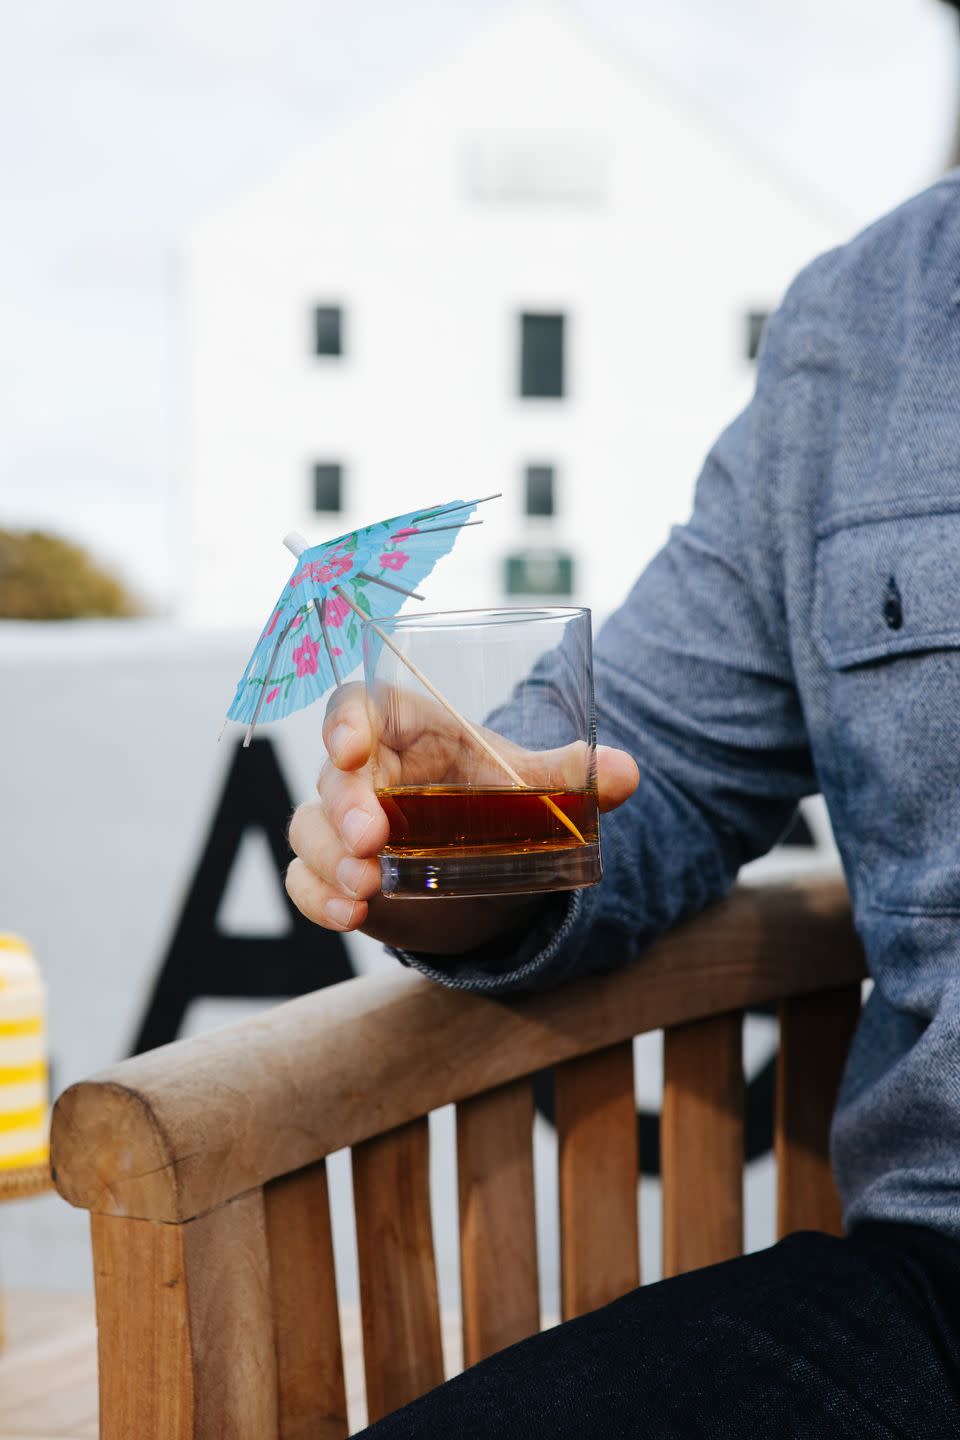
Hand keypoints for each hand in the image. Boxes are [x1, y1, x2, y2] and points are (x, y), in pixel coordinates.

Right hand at [286, 683, 639, 954]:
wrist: (486, 860)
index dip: (346, 720)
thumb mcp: (536, 787)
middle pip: (334, 775)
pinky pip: (304, 879)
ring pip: (309, 828)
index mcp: (406, 729)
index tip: (352, 746)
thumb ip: (576, 778)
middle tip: (374, 841)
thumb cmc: (498, 800)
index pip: (360, 705)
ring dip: (328, 858)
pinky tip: (348, 915)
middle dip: (345, 807)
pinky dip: (317, 898)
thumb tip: (627, 773)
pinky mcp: (335, 873)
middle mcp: (366, 771)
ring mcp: (343, 824)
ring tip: (365, 889)